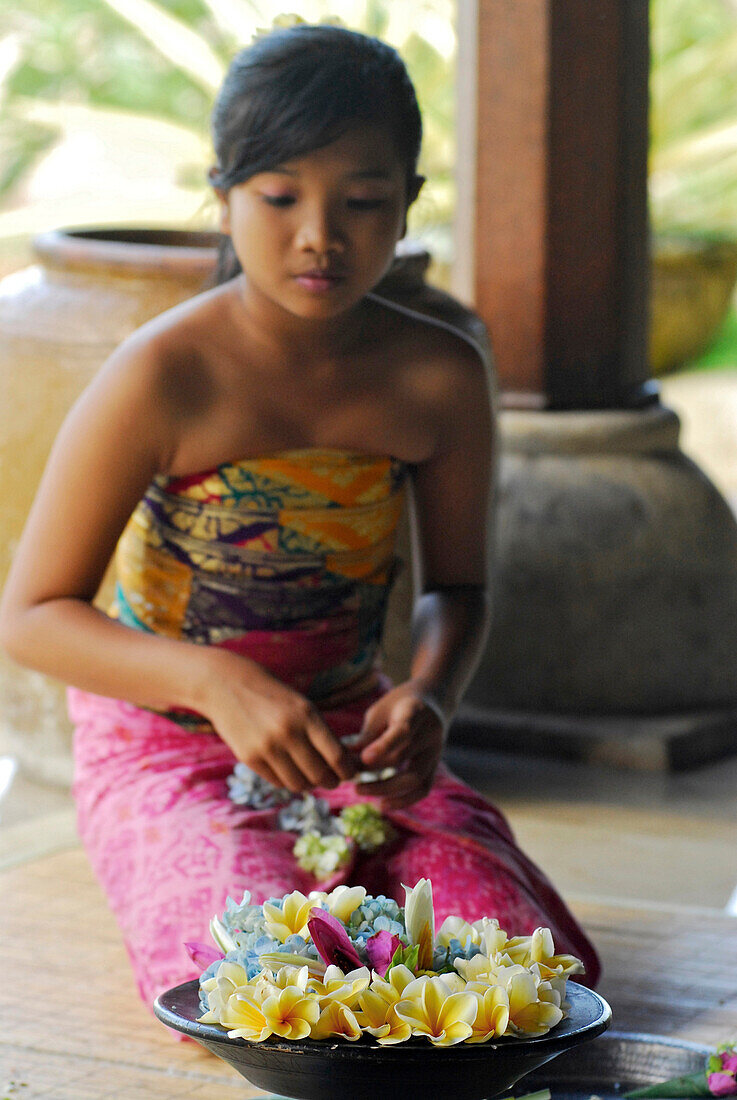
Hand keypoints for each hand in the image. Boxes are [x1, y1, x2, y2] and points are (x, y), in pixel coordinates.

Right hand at [202, 650, 357, 792]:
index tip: (350, 773)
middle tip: (332, 781)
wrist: (226, 684)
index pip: (337, 756)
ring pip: (298, 783)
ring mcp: (267, 747)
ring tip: (310, 777)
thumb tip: (342, 765)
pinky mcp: (249, 758)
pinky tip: (289, 771)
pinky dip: (288, 781)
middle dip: (330, 782)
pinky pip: (278, 781)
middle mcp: (288, 732)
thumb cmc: (273, 695)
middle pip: (319, 774)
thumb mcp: (301, 705)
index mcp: (307, 715)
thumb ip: (320, 732)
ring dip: (309, 784)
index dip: (347, 771)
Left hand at [351, 680, 446, 808]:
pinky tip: (383, 804)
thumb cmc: (399, 705)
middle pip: (403, 757)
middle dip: (372, 770)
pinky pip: (424, 788)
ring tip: (359, 790)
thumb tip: (344, 758)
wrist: (434, 702)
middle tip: (349, 776)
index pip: (402, 731)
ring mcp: (436, 751)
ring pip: (416, 778)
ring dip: (386, 789)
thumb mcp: (381, 711)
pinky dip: (405, 800)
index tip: (363, 759)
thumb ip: (368, 734)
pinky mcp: (435, 766)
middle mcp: (430, 733)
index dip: (383, 746)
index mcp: (415, 712)